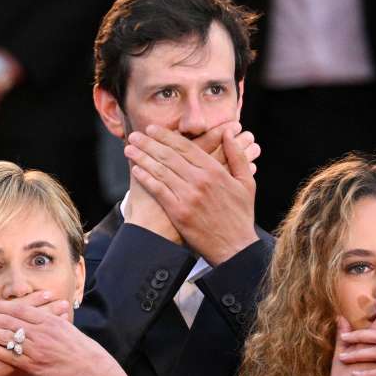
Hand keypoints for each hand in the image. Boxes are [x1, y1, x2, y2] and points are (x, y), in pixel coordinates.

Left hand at [0, 297, 115, 375]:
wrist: (90, 369)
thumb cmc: (79, 350)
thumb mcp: (66, 329)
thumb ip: (52, 319)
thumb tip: (45, 310)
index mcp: (47, 321)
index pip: (19, 309)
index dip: (0, 306)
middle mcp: (40, 332)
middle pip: (7, 320)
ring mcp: (36, 348)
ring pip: (6, 336)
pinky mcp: (34, 365)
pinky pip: (11, 355)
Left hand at [125, 123, 257, 263]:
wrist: (235, 247)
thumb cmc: (240, 215)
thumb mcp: (246, 182)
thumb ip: (237, 156)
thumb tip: (228, 133)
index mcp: (215, 170)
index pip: (185, 147)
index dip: (166, 136)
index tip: (152, 129)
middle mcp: (200, 181)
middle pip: (169, 156)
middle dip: (148, 143)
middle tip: (134, 136)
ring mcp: (188, 196)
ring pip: (161, 171)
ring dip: (142, 158)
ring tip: (129, 149)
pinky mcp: (179, 212)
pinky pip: (159, 191)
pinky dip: (146, 178)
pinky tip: (136, 170)